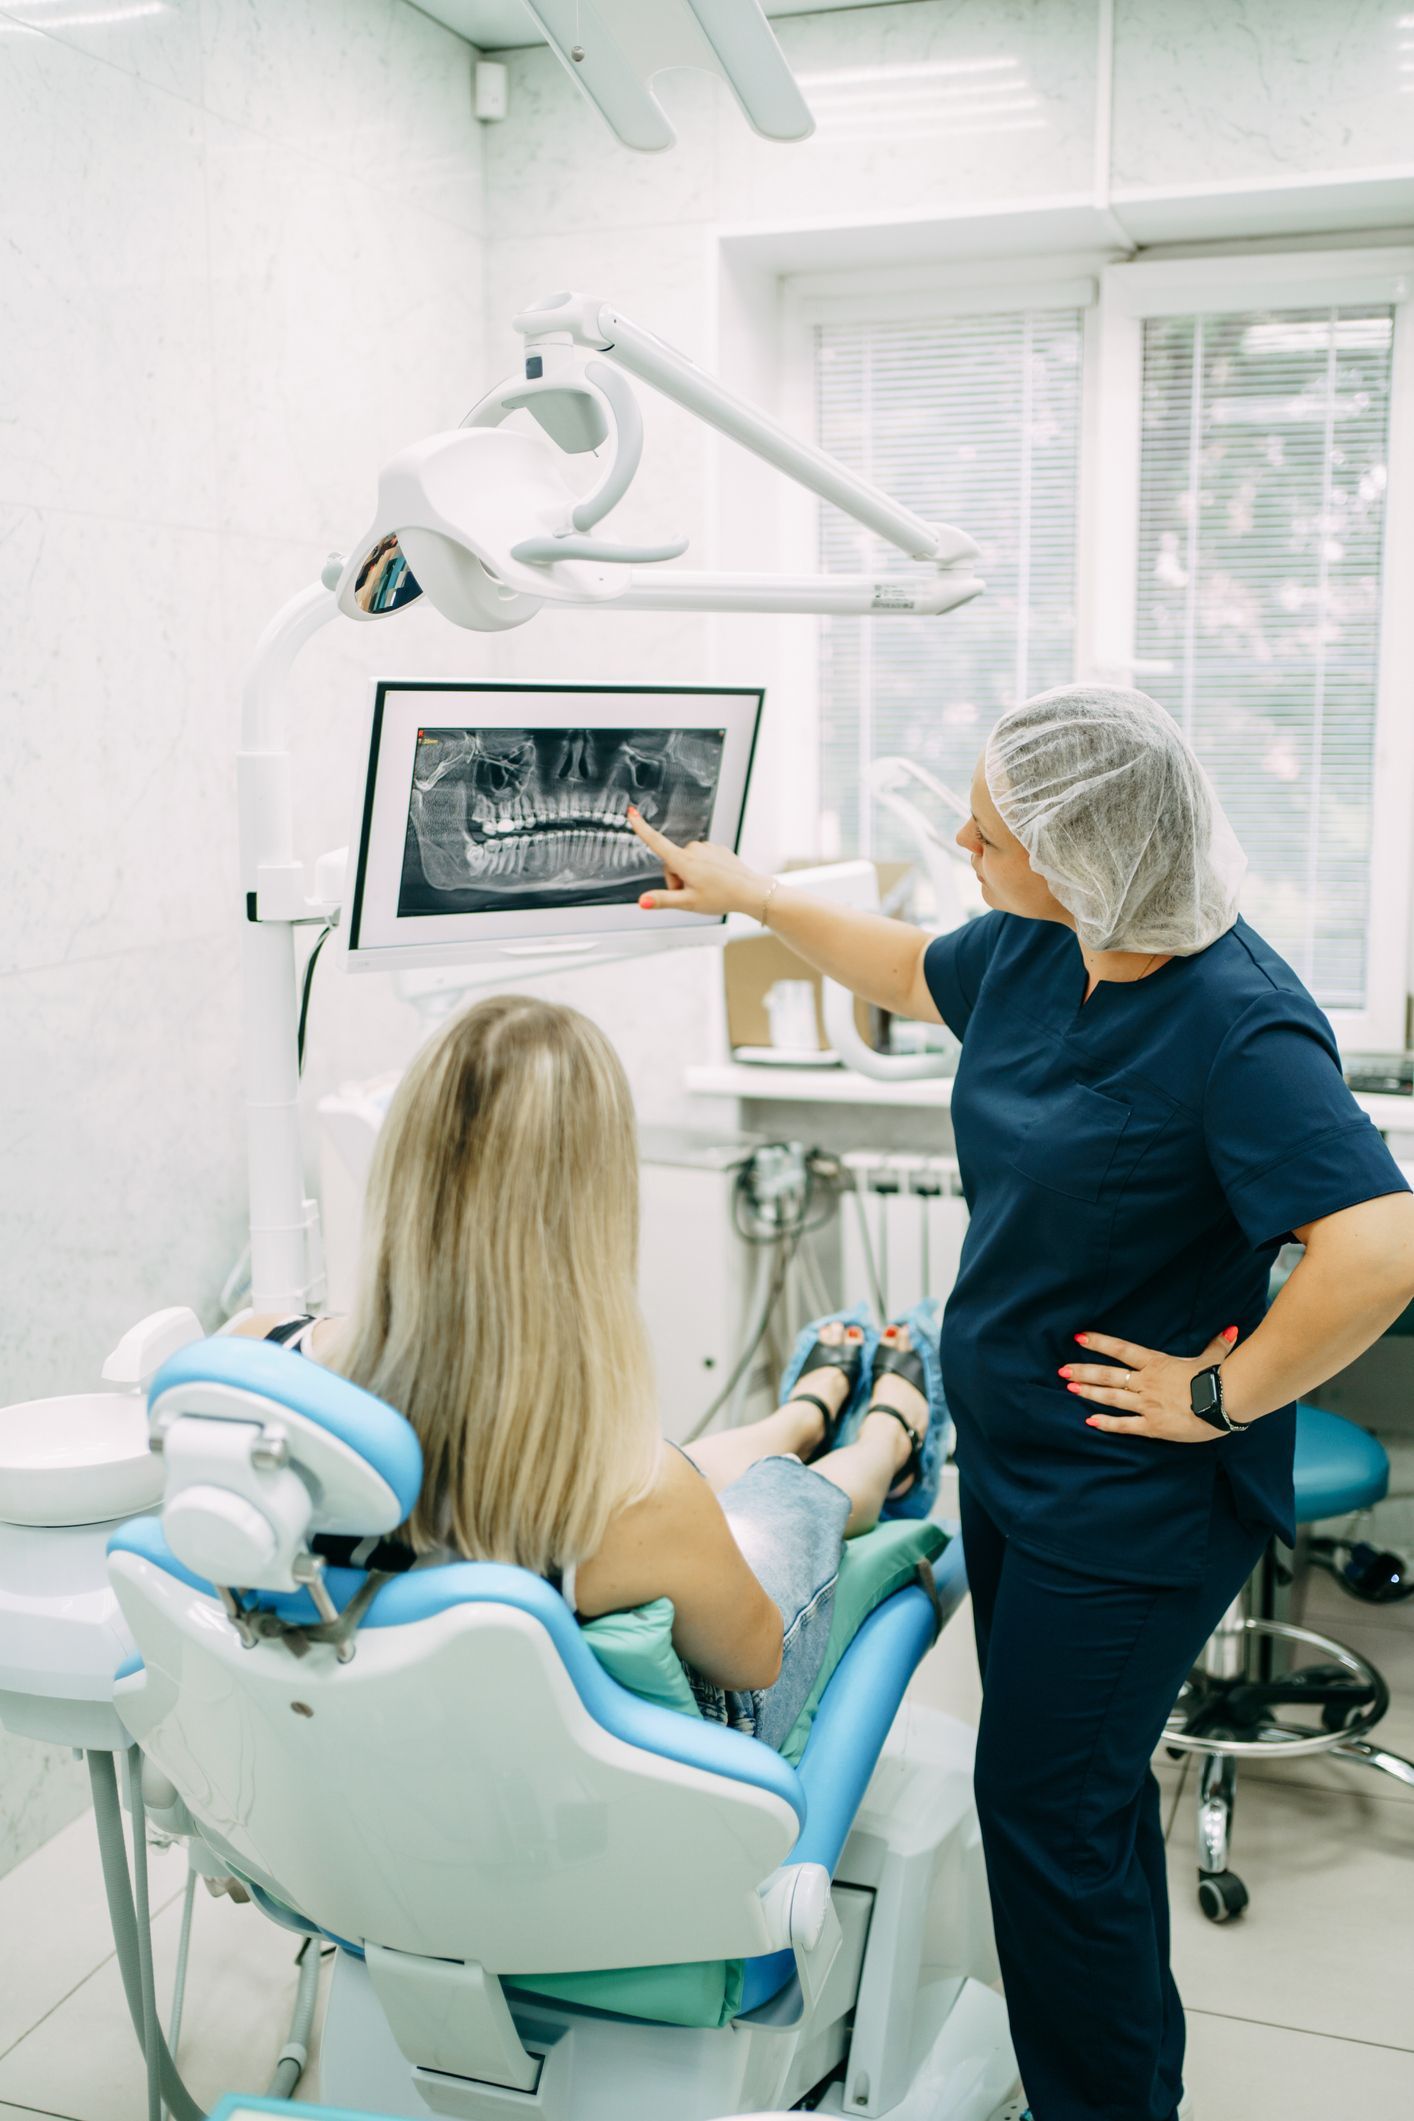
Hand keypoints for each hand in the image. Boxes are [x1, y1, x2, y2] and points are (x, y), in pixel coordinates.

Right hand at [626, 807, 772, 919]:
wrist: (750, 891)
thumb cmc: (722, 897)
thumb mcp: (688, 903)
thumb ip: (662, 900)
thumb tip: (642, 901)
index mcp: (684, 861)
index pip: (656, 841)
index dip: (641, 827)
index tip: (631, 812)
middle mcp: (694, 849)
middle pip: (672, 863)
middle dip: (677, 879)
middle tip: (692, 893)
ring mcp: (707, 847)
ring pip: (687, 861)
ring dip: (691, 875)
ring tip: (706, 888)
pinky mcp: (716, 849)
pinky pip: (701, 859)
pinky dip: (704, 870)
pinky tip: (715, 880)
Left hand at [1060, 1326, 1241, 1442]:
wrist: (1225, 1402)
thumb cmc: (1219, 1379)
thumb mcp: (1215, 1358)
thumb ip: (1218, 1344)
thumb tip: (1231, 1328)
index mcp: (1157, 1364)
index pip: (1121, 1349)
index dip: (1099, 1342)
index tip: (1079, 1338)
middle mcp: (1146, 1382)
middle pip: (1108, 1374)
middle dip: (1083, 1371)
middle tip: (1062, 1370)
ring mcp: (1147, 1404)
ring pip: (1111, 1397)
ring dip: (1089, 1392)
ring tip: (1069, 1387)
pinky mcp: (1153, 1426)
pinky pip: (1125, 1425)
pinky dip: (1106, 1423)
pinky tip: (1090, 1421)